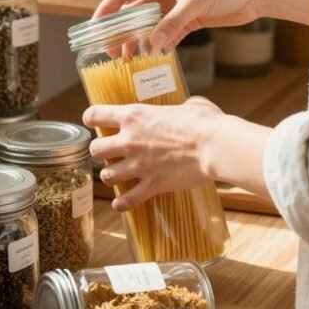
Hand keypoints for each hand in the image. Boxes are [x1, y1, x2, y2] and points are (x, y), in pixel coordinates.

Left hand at [83, 97, 223, 210]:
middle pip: (95, 150)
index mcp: (134, 116)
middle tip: (110, 153)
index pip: (96, 115)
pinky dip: (122, 203)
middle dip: (100, 152)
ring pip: (106, 176)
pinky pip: (127, 200)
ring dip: (111, 176)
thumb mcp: (191, 105)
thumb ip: (181, 107)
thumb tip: (188, 109)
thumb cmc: (206, 123)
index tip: (93, 122)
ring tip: (118, 176)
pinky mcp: (151, 185)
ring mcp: (138, 165)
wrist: (216, 147)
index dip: (92, 119)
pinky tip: (121, 203)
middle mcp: (129, 141)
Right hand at [93, 0, 261, 47]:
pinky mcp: (190, 19)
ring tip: (130, 58)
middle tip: (112, 51)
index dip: (107, 8)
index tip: (96, 27)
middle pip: (134, 11)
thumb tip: (152, 43)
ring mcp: (176, 6)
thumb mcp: (195, 3)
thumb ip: (172, 23)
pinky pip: (168, 33)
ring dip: (139, 40)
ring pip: (149, 24)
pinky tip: (153, 55)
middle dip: (121, 30)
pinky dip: (160, 44)